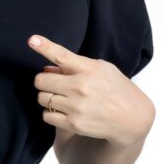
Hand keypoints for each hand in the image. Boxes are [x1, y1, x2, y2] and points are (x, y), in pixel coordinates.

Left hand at [28, 34, 154, 146]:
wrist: (132, 117)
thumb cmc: (116, 88)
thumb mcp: (102, 69)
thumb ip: (74, 65)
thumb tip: (46, 69)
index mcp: (89, 69)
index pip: (61, 55)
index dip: (44, 46)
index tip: (32, 40)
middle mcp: (81, 87)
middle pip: (41, 81)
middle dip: (43, 81)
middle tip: (53, 83)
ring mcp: (77, 106)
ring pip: (41, 98)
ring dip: (47, 97)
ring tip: (62, 98)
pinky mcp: (74, 124)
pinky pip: (46, 115)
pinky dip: (51, 112)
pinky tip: (63, 110)